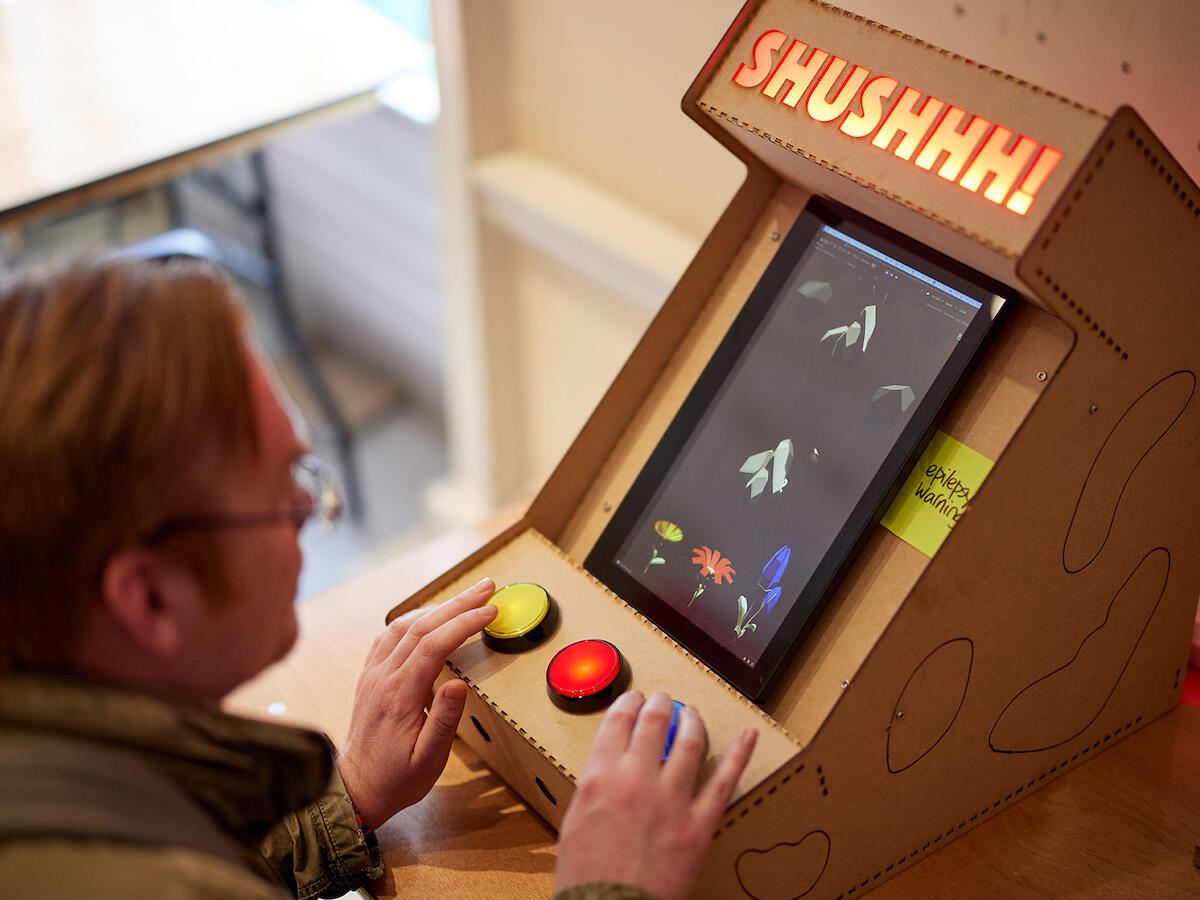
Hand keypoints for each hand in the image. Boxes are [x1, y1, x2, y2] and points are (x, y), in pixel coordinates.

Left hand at [337, 577, 496, 829]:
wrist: (355, 789)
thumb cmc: (397, 779)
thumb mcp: (429, 760)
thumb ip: (444, 720)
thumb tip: (459, 683)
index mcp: (400, 695)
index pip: (435, 645)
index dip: (465, 623)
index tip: (491, 611)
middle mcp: (383, 677)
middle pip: (421, 626)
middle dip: (458, 602)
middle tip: (487, 587)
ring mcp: (373, 674)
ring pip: (403, 625)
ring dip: (436, 606)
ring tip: (465, 597)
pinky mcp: (369, 677)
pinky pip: (388, 636)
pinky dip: (413, 619)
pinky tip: (428, 617)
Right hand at [555, 691, 756, 899]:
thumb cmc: (588, 875)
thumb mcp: (576, 818)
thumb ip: (596, 784)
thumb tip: (612, 764)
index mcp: (602, 776)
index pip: (619, 720)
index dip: (630, 702)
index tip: (635, 700)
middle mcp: (637, 779)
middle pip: (655, 721)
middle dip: (661, 703)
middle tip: (664, 700)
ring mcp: (672, 800)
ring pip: (690, 742)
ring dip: (692, 720)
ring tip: (691, 714)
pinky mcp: (699, 824)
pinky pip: (724, 782)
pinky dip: (739, 755)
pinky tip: (749, 735)